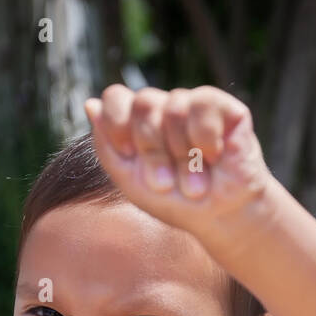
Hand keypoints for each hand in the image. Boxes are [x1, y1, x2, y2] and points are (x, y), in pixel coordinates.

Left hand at [83, 85, 274, 240]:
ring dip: (181, 154)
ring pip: (173, 107)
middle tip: (164, 182)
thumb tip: (90, 104)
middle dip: (151, 148)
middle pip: (144, 102)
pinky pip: (202, 105)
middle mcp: (165, 108)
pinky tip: (213, 157)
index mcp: (140, 123)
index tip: (128, 155)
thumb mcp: (131, 181)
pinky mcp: (225, 108)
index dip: (117, 122)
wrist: (220, 218)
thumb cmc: (176, 202)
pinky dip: (204, 139)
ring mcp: (194, 106)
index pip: (117, 97)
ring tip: (193, 182)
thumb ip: (107, 146)